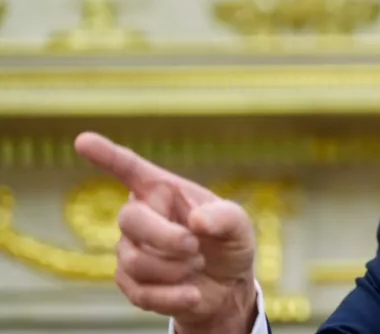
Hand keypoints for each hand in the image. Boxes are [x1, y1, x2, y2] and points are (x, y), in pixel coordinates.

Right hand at [74, 132, 257, 332]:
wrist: (227, 285)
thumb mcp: (240, 225)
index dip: (106, 155)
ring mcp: (131, 250)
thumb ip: (226, 217)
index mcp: (164, 191)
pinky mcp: (130, 283)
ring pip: (135, 260)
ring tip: (197, 265)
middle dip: (165, 237)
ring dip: (174, 269)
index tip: (83, 140)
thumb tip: (197, 221)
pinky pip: (139, 292)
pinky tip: (192, 294)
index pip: (130, 169)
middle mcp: (142, 215)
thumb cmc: (229, 243)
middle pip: (129, 220)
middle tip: (195, 248)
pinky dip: (171, 296)